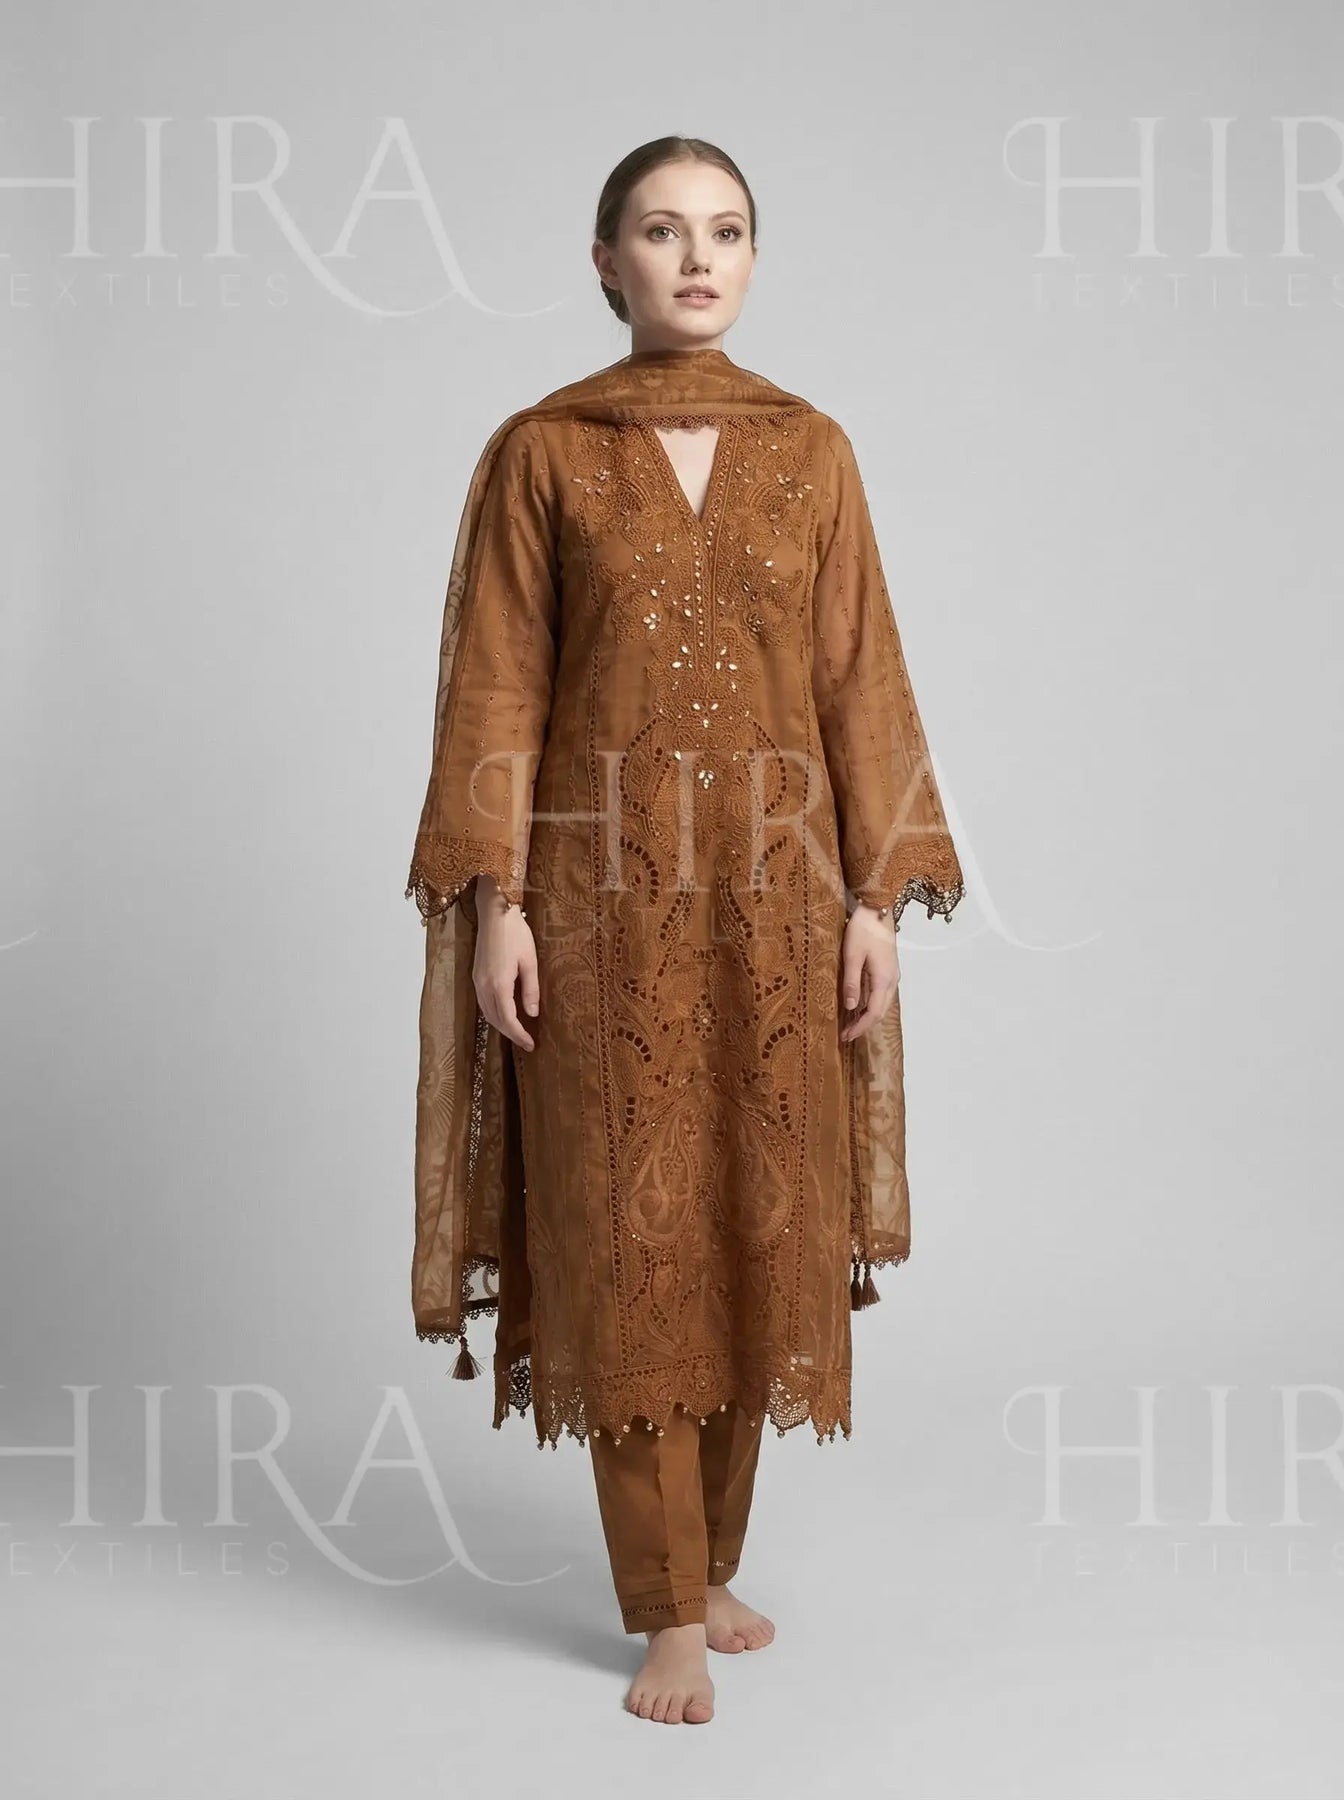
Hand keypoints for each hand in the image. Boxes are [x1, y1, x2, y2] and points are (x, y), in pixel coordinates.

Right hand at [472, 876, 539, 1051]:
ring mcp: (477, 980)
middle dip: (511, 1034)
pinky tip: (505, 1013)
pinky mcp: (476, 974)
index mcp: (498, 985)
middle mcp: (484, 986)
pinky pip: (483, 1002)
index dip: (519, 1035)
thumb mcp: (530, 962)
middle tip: (527, 1042)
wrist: (494, 912)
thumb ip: (530, 990)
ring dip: (501, 1025)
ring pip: (487, 1012)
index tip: (531, 1045)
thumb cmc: (516, 934)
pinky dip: (494, 1013)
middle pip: (495, 1020)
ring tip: (518, 1031)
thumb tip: (532, 1014)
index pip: (508, 1020)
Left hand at [840, 903, 898, 1042]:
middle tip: (845, 1035)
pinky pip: (880, 994)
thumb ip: (852, 982)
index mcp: (884, 980)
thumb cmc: (863, 930)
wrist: (877, 909)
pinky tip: (857, 1005)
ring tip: (849, 1024)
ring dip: (867, 1016)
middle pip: (880, 1012)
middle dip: (863, 1025)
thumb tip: (850, 1007)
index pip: (873, 1013)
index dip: (860, 1027)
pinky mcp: (888, 970)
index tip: (846, 1037)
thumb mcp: (852, 956)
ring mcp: (892, 975)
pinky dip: (870, 1004)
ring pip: (881, 1004)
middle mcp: (892, 981)